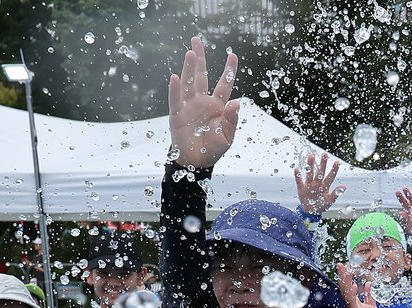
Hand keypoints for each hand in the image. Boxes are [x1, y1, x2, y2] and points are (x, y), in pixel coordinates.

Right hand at [167, 36, 239, 169]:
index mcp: (217, 106)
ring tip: (190, 52)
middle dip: (199, 58)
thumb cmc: (213, 149)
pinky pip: (176, 100)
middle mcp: (202, 102)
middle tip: (196, 40)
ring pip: (188, 84)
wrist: (196, 163)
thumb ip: (232, 120)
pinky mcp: (177, 115)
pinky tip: (175, 77)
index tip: (233, 55)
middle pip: (201, 76)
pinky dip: (175, 89)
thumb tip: (237, 103)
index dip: (228, 71)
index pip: (224, 84)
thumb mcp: (227, 136)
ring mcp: (189, 107)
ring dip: (189, 69)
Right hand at [294, 152, 345, 214]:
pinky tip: (297, 169)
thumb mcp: (330, 200)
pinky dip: (298, 176)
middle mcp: (317, 183)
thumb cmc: (321, 205)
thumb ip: (336, 193)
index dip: (334, 169)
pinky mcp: (301, 189)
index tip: (337, 162)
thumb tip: (344, 186)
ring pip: (310, 174)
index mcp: (325, 185)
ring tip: (311, 157)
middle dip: (322, 163)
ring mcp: (309, 185)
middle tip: (324, 154)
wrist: (311, 213)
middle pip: (320, 172)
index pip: (330, 176)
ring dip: (310, 165)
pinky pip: (299, 181)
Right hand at [337, 263, 380, 307]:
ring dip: (345, 281)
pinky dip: (352, 293)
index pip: (348, 285)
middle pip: (344, 287)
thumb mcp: (371, 304)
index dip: (345, 276)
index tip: (345, 266)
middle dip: (342, 276)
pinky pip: (352, 301)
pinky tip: (352, 286)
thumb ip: (368, 294)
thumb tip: (368, 283)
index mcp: (354, 300)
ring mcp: (352, 307)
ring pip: (346, 292)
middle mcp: (351, 303)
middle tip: (340, 264)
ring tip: (345, 271)